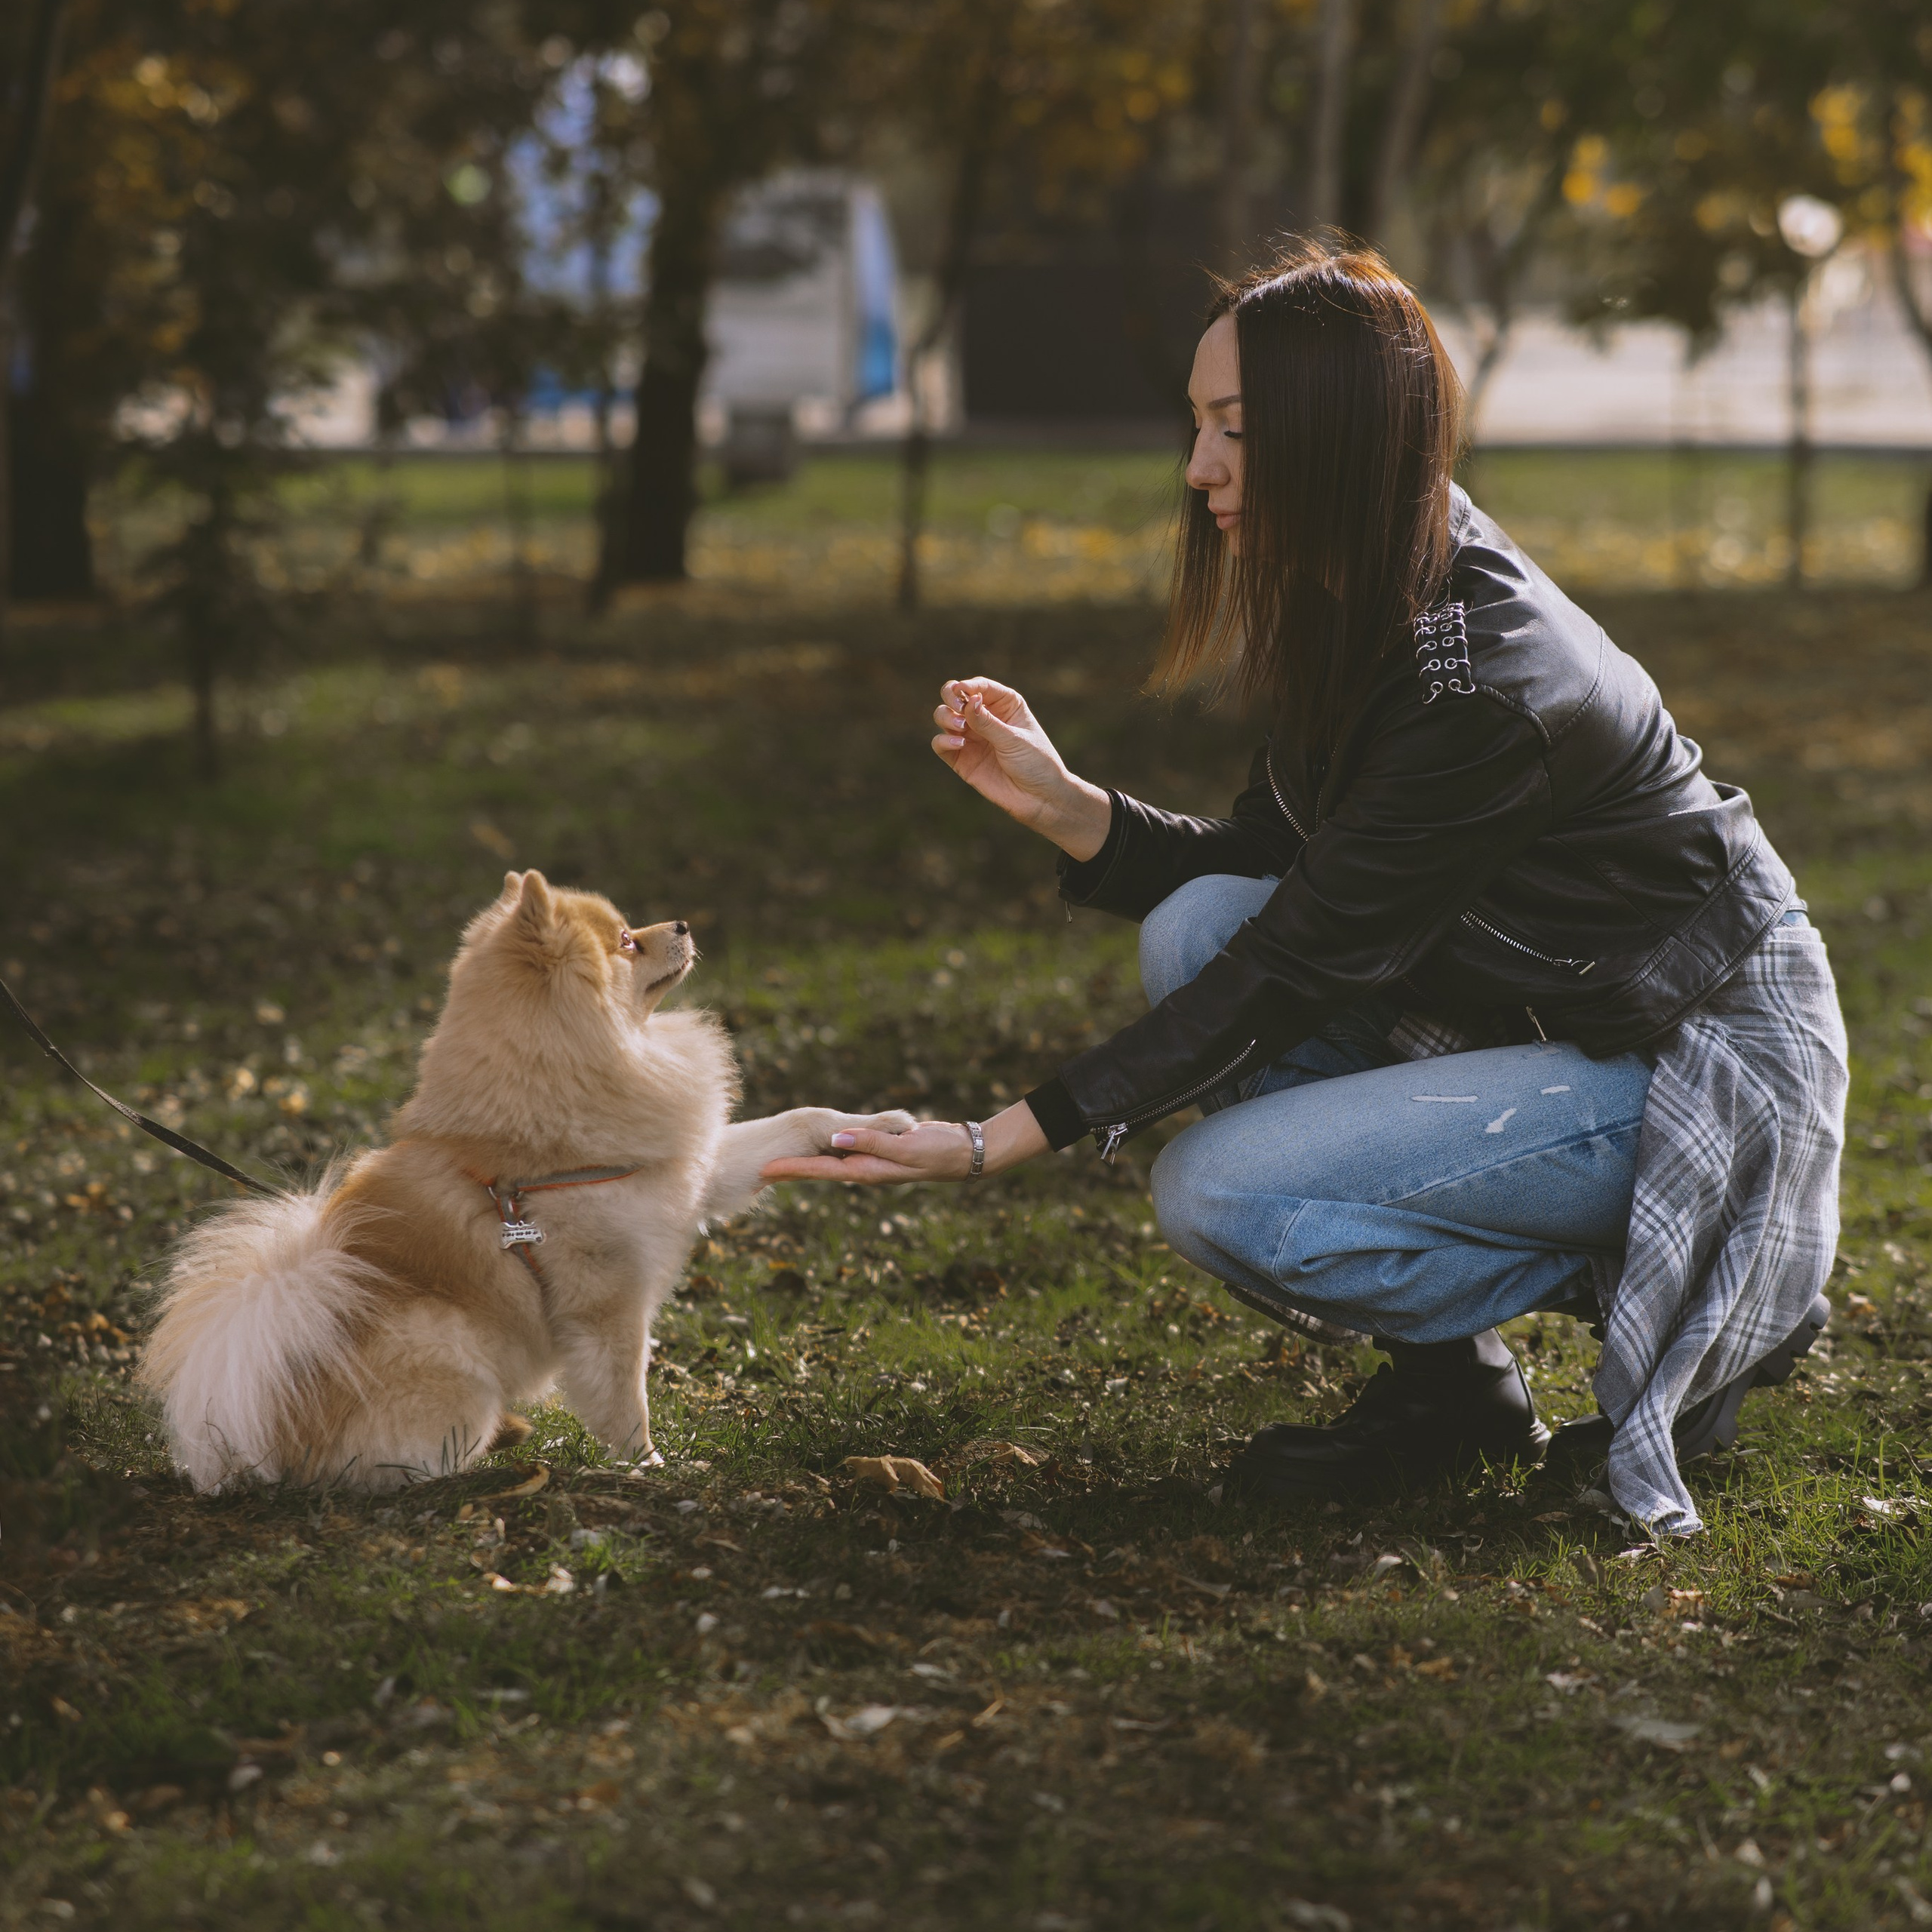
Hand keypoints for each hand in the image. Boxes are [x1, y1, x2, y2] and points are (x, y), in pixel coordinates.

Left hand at [761, 1102, 1048, 1185]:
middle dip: (792, 1170)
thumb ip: (872, 1141)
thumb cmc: (937, 1151)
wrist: (963, 1153)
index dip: (794, 1170)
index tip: (767, 1170)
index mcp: (868, 1170)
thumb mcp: (904, 1145)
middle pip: (821, 1169)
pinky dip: (829, 1152)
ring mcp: (872, 1161)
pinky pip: (848, 1153)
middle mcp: (865, 1168)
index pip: (823, 1170)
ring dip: (806, 1164)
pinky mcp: (880, 1151)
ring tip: (779, 1163)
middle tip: (760, 1169)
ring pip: (832, 1162)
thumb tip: (837, 1141)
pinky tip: (819, 1150)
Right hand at [930, 678, 1111, 861]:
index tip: (960, 690)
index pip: (980, 686)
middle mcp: (985, 717)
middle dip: (951, 697)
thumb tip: (969, 700)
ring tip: (960, 728)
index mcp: (1005, 705)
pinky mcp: (961, 759)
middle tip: (958, 707)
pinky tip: (959, 744)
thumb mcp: (1014, 739)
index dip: (967, 685)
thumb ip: (988, 722)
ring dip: (946, 718)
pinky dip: (943, 741)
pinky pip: (941, 744)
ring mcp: (971, 738)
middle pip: (955, 696)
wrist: (1040, 798)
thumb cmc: (1036, 763)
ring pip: (944, 717)